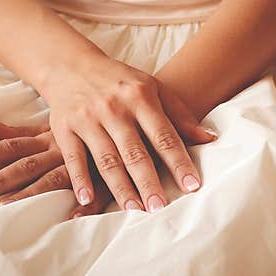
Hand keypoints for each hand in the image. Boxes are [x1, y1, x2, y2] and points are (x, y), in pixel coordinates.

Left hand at [0, 120, 112, 215]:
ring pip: (52, 181)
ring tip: (4, 208)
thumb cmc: (92, 123)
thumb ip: (24, 131)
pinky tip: (71, 218)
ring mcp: (82, 166)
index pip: (12, 147)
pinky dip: (84, 206)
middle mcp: (61, 152)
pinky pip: (96, 195)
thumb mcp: (55, 125)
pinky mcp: (106, 179)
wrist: (137, 119)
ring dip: (29, 195)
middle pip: (25, 166)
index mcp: (49, 139)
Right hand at [39, 54, 216, 212]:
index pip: (164, 135)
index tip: (192, 186)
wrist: (71, 65)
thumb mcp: (153, 88)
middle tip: (160, 208)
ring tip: (134, 210)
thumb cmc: (120, 81)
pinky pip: (74, 157)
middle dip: (148, 182)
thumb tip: (210, 138)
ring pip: (107, 159)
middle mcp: (114, 108)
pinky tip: (87, 199)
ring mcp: (88, 118)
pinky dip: (80, 179)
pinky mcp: (65, 128)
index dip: (178, 162)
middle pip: (134, 152)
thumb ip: (180, 114)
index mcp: (141, 98)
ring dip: (120, 187)